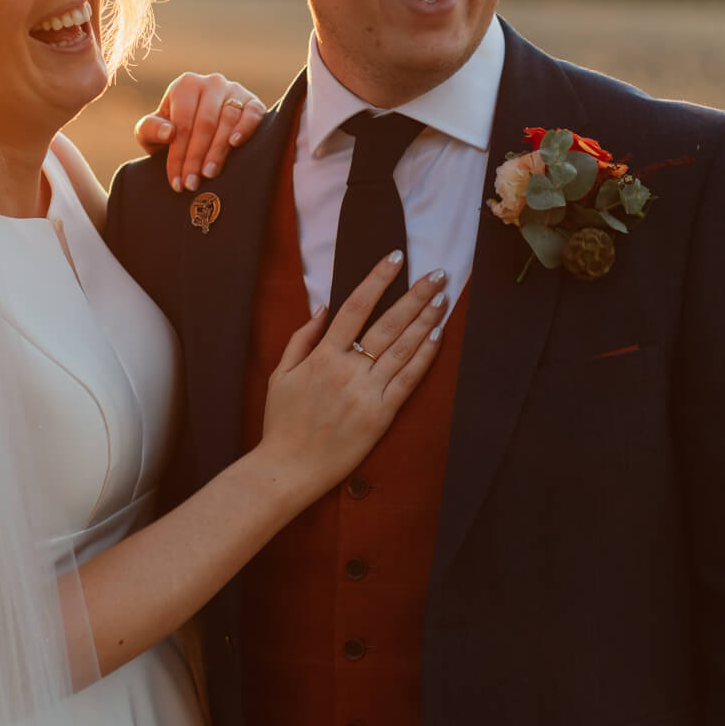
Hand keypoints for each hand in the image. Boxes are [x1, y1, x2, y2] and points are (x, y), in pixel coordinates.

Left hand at [133, 72, 266, 192]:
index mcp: (185, 85)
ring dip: (218, 151)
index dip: (178, 155)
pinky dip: (245, 128)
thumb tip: (168, 133)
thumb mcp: (151, 132)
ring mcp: (234, 90)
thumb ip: (150, 129)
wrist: (197, 129)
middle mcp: (211, 83)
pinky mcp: (253, 102)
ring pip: (227, 121)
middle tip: (192, 183)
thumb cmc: (170, 132)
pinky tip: (235, 144)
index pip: (182, 124)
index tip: (177, 182)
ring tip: (209, 174)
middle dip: (196, 157)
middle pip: (205, 124)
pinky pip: (252, 114)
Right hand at [258, 253, 448, 508]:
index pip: (355, 307)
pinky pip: (408, 380)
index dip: (377, 280)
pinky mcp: (381, 415)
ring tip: (444, 298)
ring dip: (426, 320)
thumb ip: (301, 338)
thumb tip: (322, 308)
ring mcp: (367, 392)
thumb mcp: (280, 374)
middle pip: (388, 323)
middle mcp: (348, 369)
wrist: (288, 468)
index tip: (395, 258)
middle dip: (416, 295)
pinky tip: (437, 336)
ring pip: (403, 348)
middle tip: (437, 273)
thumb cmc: (282, 422)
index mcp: (322, 356)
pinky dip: (424, 357)